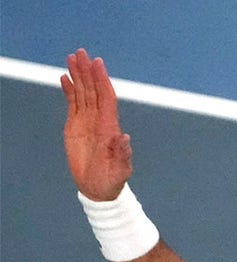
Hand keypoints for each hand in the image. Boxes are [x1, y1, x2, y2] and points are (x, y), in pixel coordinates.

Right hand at [61, 49, 130, 200]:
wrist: (99, 188)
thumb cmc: (113, 180)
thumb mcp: (121, 169)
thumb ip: (122, 154)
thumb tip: (124, 138)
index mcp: (110, 126)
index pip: (106, 97)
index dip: (102, 80)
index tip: (98, 63)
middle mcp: (99, 120)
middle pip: (93, 90)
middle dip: (88, 71)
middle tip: (81, 52)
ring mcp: (87, 122)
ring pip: (83, 93)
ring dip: (78, 76)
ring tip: (72, 58)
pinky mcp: (75, 127)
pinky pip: (73, 104)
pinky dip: (69, 90)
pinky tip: (65, 78)